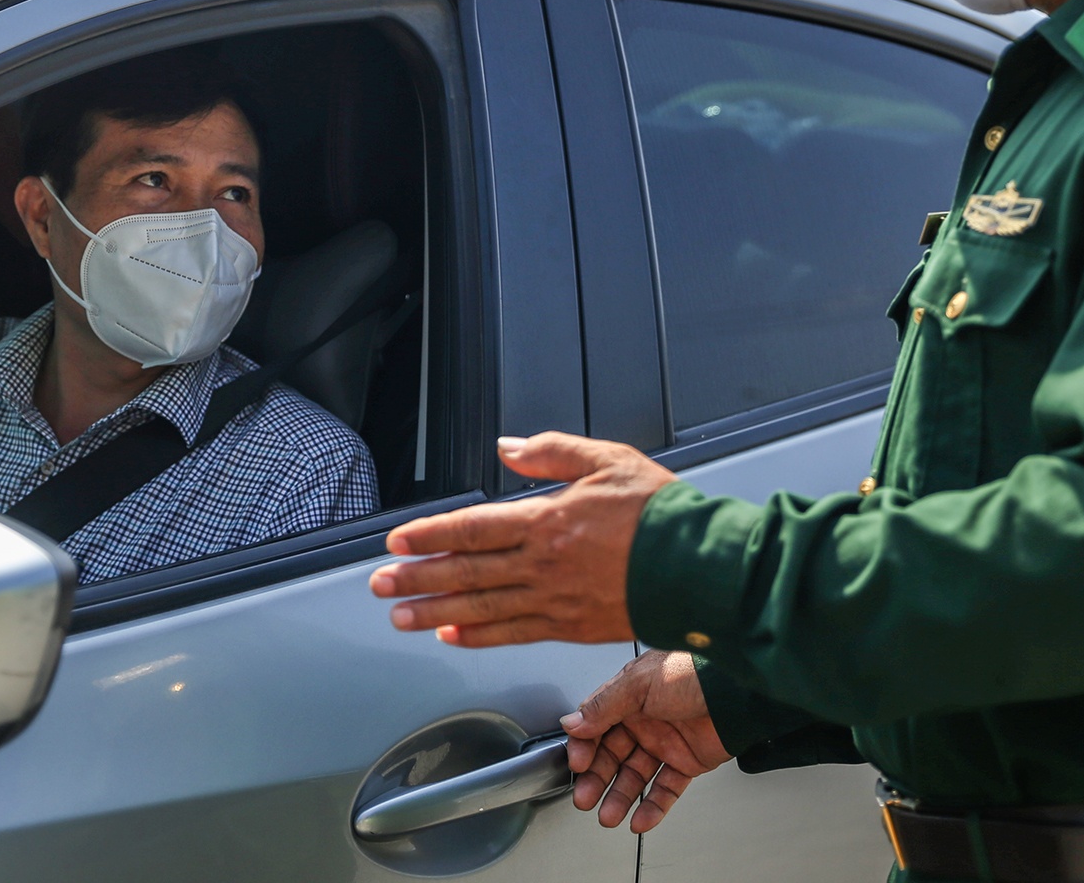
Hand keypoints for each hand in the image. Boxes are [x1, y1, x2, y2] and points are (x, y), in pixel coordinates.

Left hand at [368, 432, 674, 645]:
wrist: (702, 567)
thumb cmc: (660, 512)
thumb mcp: (607, 460)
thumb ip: (552, 452)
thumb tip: (508, 446)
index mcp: (548, 519)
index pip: (473, 527)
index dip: (430, 534)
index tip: (397, 541)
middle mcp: (543, 564)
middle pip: (467, 571)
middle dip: (418, 578)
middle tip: (381, 584)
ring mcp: (555, 600)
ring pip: (482, 608)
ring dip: (436, 612)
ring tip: (401, 616)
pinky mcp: (572, 627)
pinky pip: (514, 634)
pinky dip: (479, 636)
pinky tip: (453, 636)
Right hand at [563, 650, 728, 832]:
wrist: (737, 690)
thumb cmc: (691, 673)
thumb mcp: (639, 683)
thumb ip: (603, 706)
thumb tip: (571, 724)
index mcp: (629, 697)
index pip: (596, 726)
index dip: (585, 747)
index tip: (578, 765)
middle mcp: (645, 720)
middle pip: (612, 755)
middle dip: (597, 779)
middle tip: (585, 799)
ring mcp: (666, 742)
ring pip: (635, 776)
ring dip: (620, 797)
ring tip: (608, 816)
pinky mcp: (688, 762)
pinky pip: (665, 789)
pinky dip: (652, 807)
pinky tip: (639, 820)